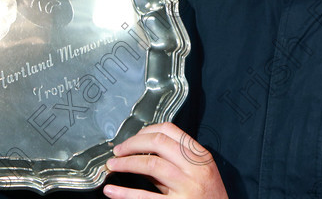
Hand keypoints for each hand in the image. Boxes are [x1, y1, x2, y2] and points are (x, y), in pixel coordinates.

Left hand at [103, 122, 227, 197]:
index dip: (146, 131)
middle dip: (132, 144)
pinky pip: (145, 197)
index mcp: (200, 156)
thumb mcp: (197, 174)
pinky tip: (112, 192)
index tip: (133, 138)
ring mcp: (187, 187)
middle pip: (158, 142)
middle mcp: (195, 168)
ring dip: (125, 163)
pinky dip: (125, 193)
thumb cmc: (208, 198)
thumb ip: (173, 163)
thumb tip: (140, 154)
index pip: (170, 130)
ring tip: (112, 166)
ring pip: (150, 164)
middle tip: (117, 151)